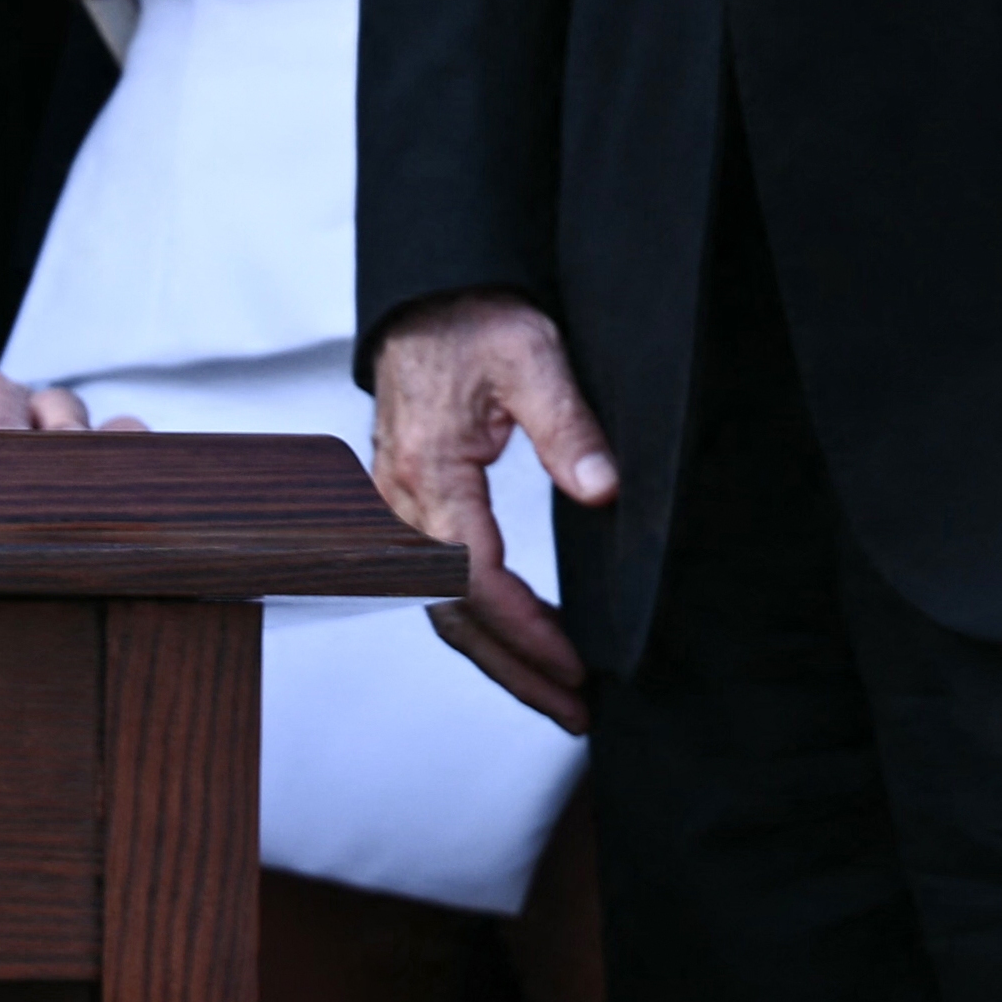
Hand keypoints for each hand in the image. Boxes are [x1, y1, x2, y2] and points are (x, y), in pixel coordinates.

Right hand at [368, 290, 608, 733]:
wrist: (427, 291)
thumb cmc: (473, 317)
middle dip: (513, 670)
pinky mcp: (409, 503)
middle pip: (450, 614)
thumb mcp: (532, 358)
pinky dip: (479, 620)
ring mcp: (398, 505)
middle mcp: (402, 499)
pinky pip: (436, 581)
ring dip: (496, 654)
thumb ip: (567, 427)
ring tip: (556, 692)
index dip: (525, 631)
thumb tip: (603, 490)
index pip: (473, 579)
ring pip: (440, 605)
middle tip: (574, 710)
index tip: (574, 665)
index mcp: (430, 470)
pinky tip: (523, 633)